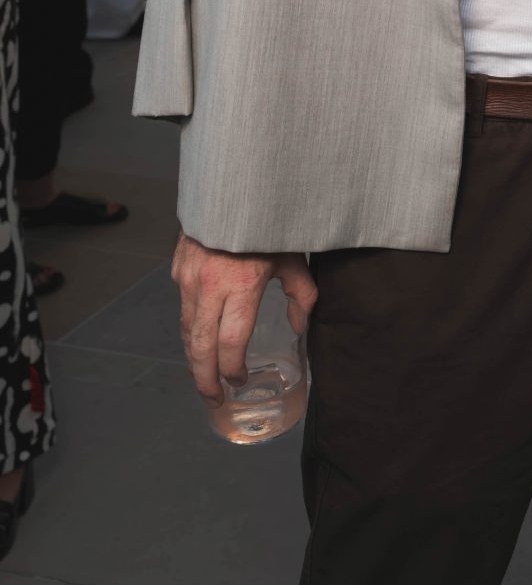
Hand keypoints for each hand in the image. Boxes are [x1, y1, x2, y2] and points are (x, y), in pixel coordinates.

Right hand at [172, 232, 317, 403]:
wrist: (235, 185)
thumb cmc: (270, 221)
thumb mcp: (293, 256)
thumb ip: (300, 295)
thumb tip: (297, 327)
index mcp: (240, 284)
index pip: (231, 342)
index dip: (234, 369)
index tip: (241, 381)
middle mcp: (208, 285)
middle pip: (200, 347)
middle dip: (205, 379)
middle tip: (213, 400)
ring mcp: (188, 277)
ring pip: (186, 331)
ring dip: (193, 360)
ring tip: (203, 380)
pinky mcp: (178, 269)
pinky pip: (182, 309)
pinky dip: (189, 333)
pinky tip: (198, 344)